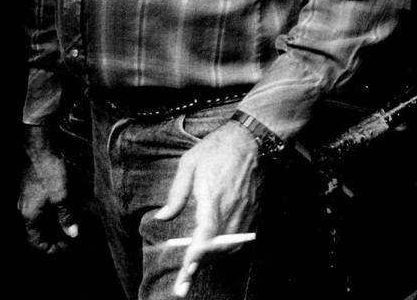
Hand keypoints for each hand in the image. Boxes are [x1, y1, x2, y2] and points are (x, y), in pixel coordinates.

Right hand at [19, 125, 78, 253]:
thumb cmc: (48, 169)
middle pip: (38, 232)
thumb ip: (66, 216)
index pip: (36, 242)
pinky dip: (54, 212)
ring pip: (41, 219)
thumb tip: (73, 234)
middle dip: (55, 237)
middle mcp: (24, 209)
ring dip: (55, 224)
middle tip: (73, 236)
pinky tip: (68, 207)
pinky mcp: (32, 187)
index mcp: (29, 215)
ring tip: (74, 223)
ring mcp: (27, 198)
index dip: (52, 248)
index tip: (68, 247)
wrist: (38, 144)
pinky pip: (43, 207)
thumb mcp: (61, 194)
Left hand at [154, 121, 260, 297]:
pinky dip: (229, 246)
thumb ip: (176, 194)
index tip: (185, 279)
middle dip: (201, 262)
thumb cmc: (219, 147)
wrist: (253, 137)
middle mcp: (231, 208)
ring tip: (201, 258)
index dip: (194, 261)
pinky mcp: (254, 209)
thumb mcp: (189, 163)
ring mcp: (245, 210)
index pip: (203, 239)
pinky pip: (242, 237)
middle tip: (187, 274)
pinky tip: (219, 244)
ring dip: (215, 255)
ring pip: (231, 246)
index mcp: (212, 198)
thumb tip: (162, 217)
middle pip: (217, 248)